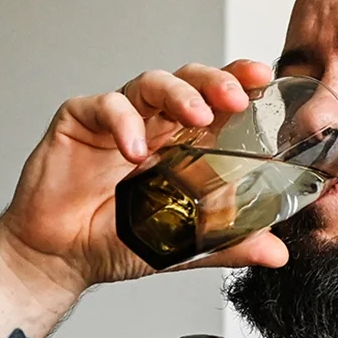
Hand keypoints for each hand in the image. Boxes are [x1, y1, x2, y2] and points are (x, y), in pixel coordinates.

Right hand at [0, 59, 287, 293]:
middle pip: (189, 81)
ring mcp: (115, 119)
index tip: (266, 78)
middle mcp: (151, 123)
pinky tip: (133, 149)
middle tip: (236, 97)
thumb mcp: (180, 246)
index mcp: (179, 143)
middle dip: (216, 80)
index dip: (240, 82)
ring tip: (196, 115)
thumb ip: (226, 243)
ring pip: (152, 83)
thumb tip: (277, 254)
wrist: (60, 259)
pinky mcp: (78, 120)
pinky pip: (105, 106)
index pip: (216, 101)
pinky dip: (123, 121)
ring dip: (179, 94)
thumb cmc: (113, 242)